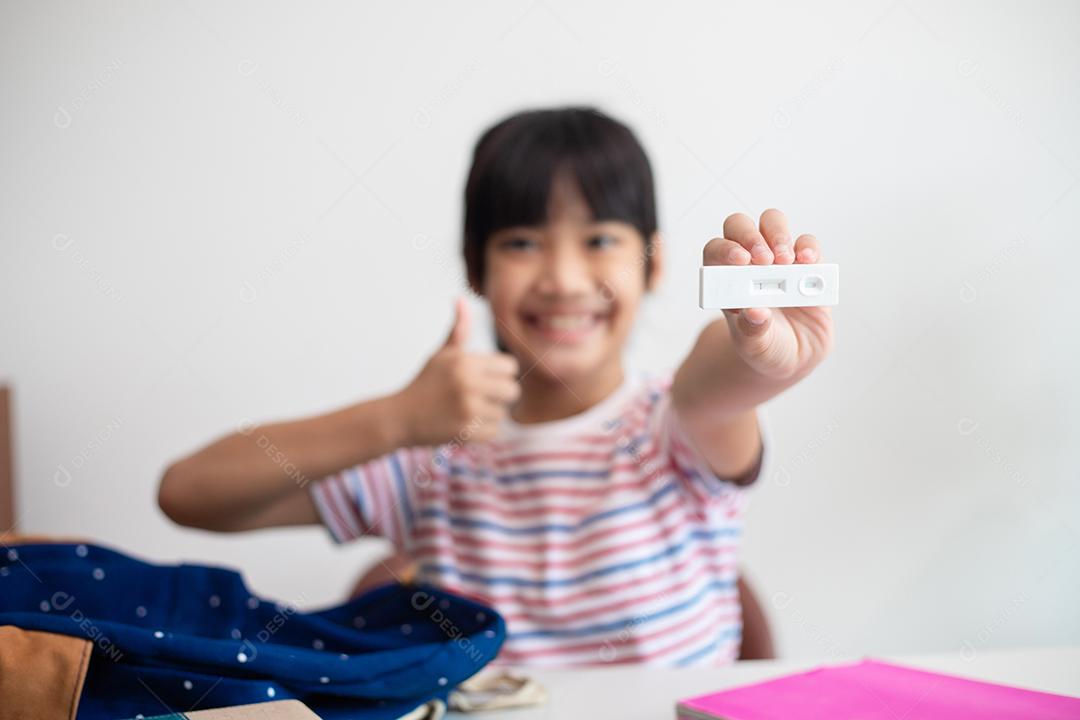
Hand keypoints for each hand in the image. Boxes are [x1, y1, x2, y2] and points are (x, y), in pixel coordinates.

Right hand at [396, 297, 520, 445]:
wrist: (399, 417)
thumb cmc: (424, 384)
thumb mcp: (440, 354)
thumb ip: (458, 330)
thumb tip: (461, 299)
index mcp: (465, 362)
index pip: (510, 367)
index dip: (502, 374)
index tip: (488, 379)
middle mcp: (468, 383)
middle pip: (513, 391)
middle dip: (501, 396)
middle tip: (482, 397)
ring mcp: (467, 409)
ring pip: (503, 413)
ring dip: (490, 415)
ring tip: (469, 411)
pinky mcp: (466, 431)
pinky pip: (494, 431)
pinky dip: (483, 431)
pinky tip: (465, 424)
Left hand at [703, 209, 834, 379]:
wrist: (794, 356)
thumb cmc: (765, 348)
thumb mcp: (755, 347)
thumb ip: (752, 330)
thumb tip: (754, 312)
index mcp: (726, 280)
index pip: (716, 251)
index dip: (724, 249)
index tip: (740, 260)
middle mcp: (749, 263)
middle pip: (740, 226)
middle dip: (751, 236)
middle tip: (765, 259)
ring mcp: (778, 260)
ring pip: (772, 223)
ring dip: (778, 235)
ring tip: (785, 262)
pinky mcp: (806, 265)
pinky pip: (807, 244)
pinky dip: (808, 248)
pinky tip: (808, 263)